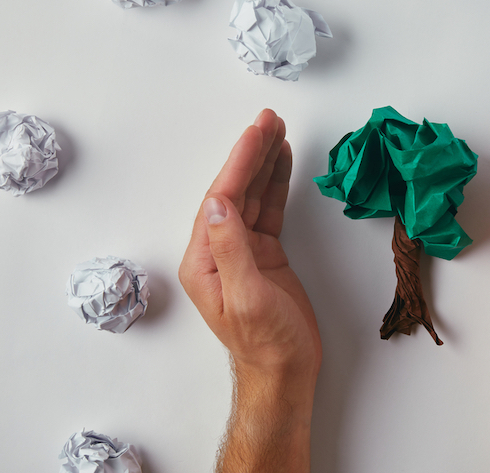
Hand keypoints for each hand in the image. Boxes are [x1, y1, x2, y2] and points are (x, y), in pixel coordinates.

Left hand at [178, 109, 320, 471]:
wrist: (285, 371)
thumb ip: (231, 248)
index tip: (258, 132)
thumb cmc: (266, 343)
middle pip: (235, 190)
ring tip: (277, 131)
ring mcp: (242, 250)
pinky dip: (277, 185)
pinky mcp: (264, 254)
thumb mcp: (247, 298)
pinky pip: (269, 210)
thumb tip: (218, 203)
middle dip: (252, 153)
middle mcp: (218, 250)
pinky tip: (283, 164)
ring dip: (264, 163)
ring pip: (253, 196)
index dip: (240, 163)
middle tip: (269, 119)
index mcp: (204, 260)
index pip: (222, 200)